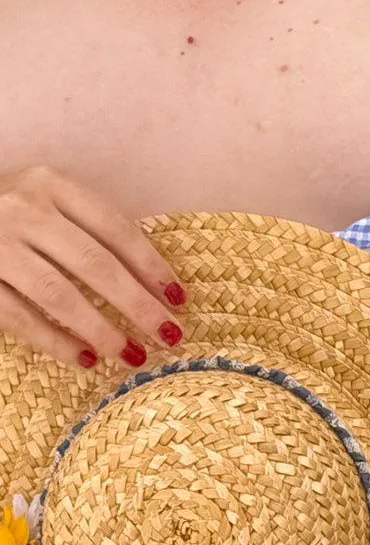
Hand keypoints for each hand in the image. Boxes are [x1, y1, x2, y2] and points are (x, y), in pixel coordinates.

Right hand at [0, 166, 185, 368]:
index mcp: (51, 185)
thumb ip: (86, 231)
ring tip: (131, 355)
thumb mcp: (46, 205)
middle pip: (94, 262)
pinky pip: (20, 317)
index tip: (179, 299)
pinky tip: (85, 359)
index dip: (151, 266)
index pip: (114, 228)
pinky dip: (55, 341)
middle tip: (168, 335)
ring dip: (100, 329)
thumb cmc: (8, 217)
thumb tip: (152, 284)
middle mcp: (24, 209)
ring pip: (58, 292)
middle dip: (136, 304)